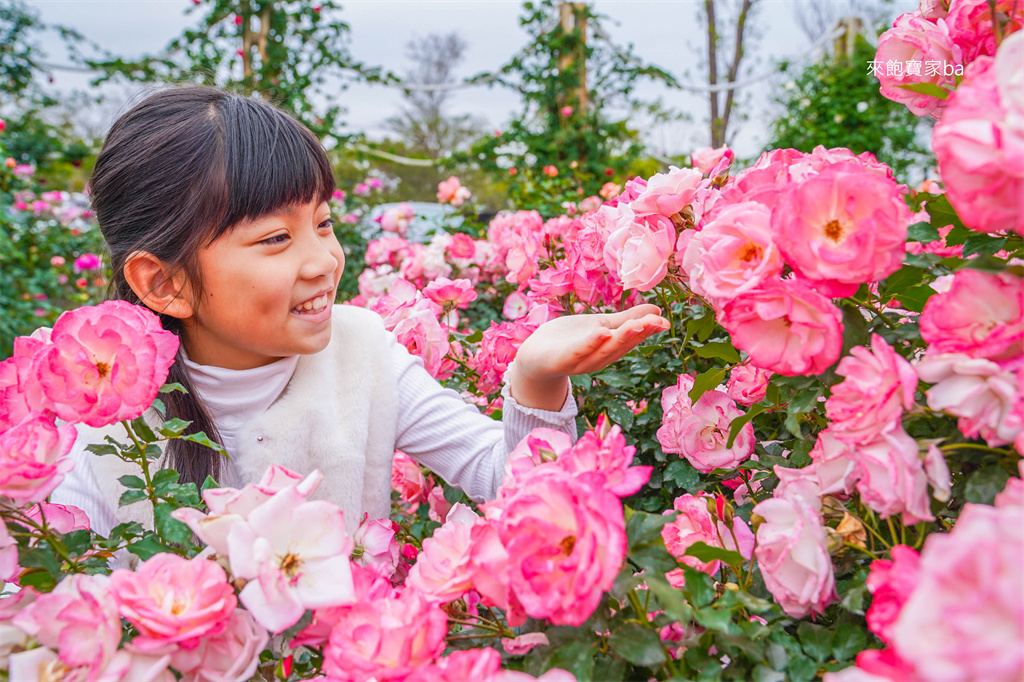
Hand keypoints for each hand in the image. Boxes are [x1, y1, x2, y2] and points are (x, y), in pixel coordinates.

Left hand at [510, 304, 669, 410]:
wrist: (536, 355)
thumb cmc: (570, 339)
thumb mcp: (602, 325)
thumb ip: (627, 319)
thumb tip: (658, 310)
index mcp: (610, 348)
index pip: (632, 338)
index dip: (648, 330)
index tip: (664, 321)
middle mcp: (599, 357)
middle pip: (621, 345)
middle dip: (639, 333)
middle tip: (656, 322)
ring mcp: (581, 361)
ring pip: (604, 350)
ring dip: (620, 338)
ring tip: (635, 325)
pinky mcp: (562, 360)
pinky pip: (578, 352)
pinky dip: (590, 343)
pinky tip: (601, 332)